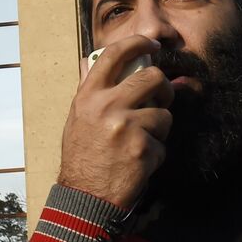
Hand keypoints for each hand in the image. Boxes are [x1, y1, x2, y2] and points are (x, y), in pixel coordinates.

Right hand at [56, 35, 173, 208]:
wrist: (84, 197)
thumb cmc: (82, 158)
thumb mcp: (78, 119)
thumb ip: (92, 90)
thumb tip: (97, 61)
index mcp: (89, 96)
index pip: (115, 54)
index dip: (139, 43)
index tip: (153, 45)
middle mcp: (107, 106)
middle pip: (153, 78)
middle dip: (163, 90)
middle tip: (160, 101)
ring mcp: (126, 127)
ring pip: (163, 114)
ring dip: (158, 130)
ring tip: (140, 144)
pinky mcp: (142, 148)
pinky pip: (162, 144)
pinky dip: (155, 156)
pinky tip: (137, 164)